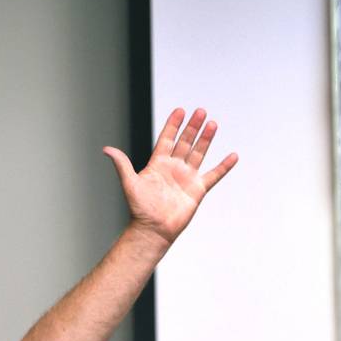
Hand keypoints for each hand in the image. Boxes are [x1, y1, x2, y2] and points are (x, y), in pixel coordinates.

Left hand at [103, 107, 237, 244]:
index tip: (180, 110)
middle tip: (200, 111)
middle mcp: (174, 168)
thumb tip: (107, 149)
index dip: (173, 125)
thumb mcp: (129, 183)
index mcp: (158, 163)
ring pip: (199, 153)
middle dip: (192, 127)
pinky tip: (233, 156)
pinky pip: (214, 175)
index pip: (167, 139)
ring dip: (206, 139)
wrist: (153, 230)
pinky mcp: (198, 189)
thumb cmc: (140, 209)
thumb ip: (122, 164)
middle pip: (185, 142)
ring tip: (213, 123)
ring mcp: (187, 177)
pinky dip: (224, 166)